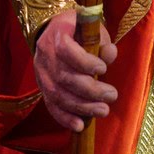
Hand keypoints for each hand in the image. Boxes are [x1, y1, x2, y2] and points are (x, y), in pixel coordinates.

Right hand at [34, 8, 118, 131]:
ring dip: (82, 107)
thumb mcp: (92, 28)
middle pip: (64, 77)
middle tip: (112, 95)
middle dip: (90, 90)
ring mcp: (41, 72)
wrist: (55, 31)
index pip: (66, 50)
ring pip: (58, 95)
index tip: (103, 68)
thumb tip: (110, 55)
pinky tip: (80, 125)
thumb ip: (102, 41)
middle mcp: (45, 54)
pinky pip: (51, 105)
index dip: (84, 62)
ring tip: (103, 110)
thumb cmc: (79, 29)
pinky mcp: (42, 87)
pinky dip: (65, 117)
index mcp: (57, 34)